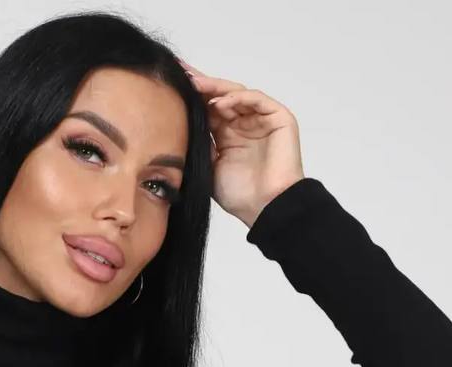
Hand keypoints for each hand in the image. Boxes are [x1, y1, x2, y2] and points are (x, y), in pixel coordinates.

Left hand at [177, 58, 304, 226]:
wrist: (266, 208)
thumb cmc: (240, 195)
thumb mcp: (209, 167)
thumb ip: (199, 143)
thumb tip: (182, 122)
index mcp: (227, 135)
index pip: (208, 108)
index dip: (193, 96)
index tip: (172, 84)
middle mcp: (244, 124)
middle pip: (221, 95)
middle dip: (201, 85)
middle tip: (181, 73)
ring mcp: (262, 120)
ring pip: (238, 94)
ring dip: (217, 89)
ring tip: (197, 86)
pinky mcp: (279, 119)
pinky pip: (257, 100)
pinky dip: (240, 98)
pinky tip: (221, 102)